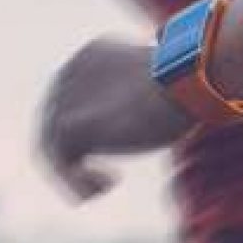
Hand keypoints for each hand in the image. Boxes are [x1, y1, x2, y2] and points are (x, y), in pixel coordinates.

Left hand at [37, 36, 197, 202]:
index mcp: (91, 56)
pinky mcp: (68, 124)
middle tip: (107, 178)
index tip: (119, 144)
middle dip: (79, 152)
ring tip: (106, 186)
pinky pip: (59, 160)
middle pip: (59, 120)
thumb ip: (140, 97)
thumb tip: (148, 114)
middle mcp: (70, 72)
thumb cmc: (190, 86)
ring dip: (73, 171)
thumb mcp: (161, 88)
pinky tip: (109, 185)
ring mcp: (64, 98)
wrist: (188, 82)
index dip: (94, 126)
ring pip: (52, 144)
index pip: (76, 95)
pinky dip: (77, 180)